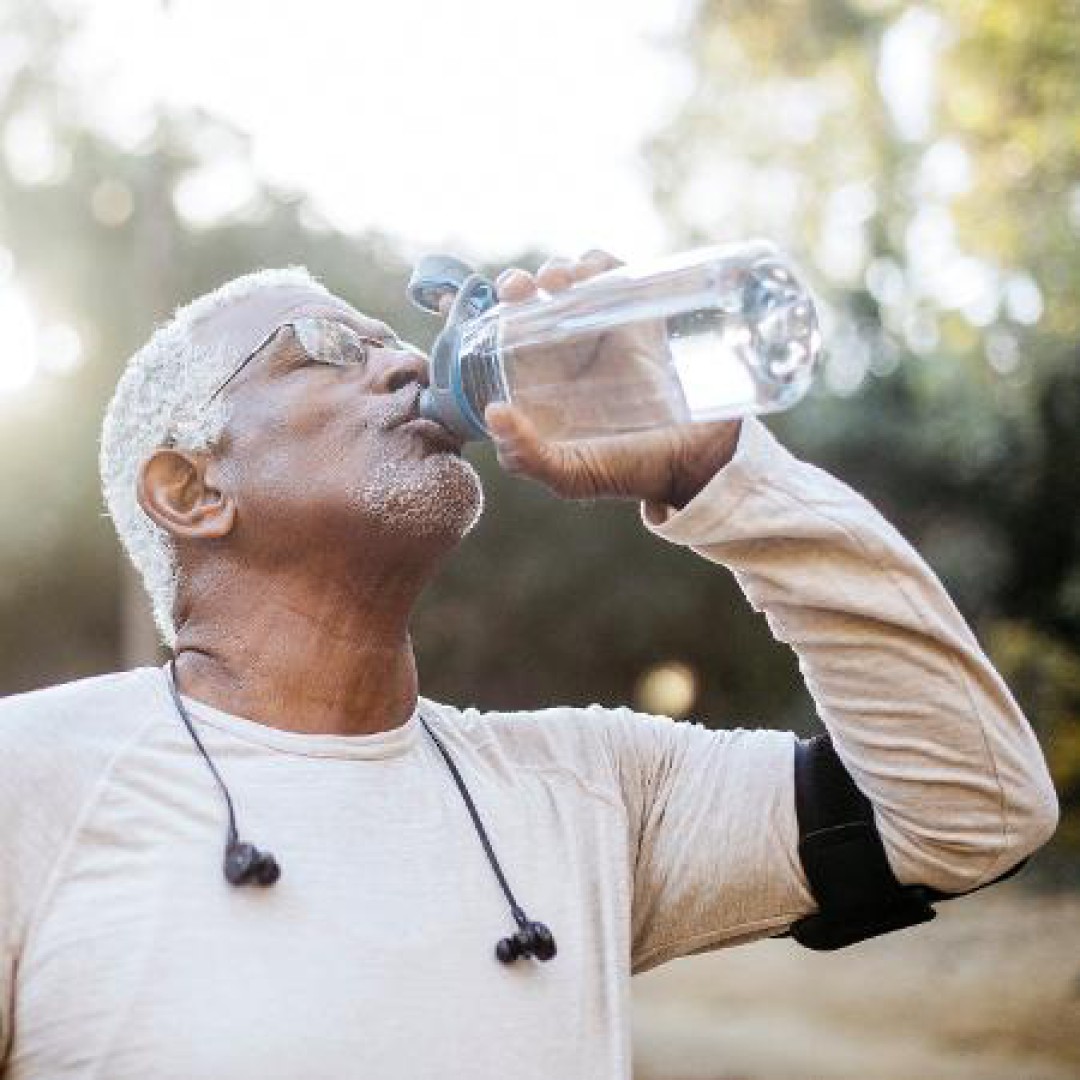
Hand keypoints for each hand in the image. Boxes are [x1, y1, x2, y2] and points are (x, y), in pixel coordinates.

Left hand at [484, 250, 741, 507]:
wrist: (695, 459)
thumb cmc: (629, 470)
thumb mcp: (570, 475)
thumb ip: (527, 456)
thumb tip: (494, 411)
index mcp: (541, 384)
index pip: (504, 337)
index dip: (488, 313)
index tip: (481, 303)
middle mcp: (568, 354)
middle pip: (532, 301)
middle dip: (520, 283)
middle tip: (524, 289)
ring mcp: (604, 333)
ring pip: (570, 282)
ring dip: (558, 269)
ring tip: (560, 282)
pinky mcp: (639, 318)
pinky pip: (615, 276)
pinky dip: (599, 262)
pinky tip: (591, 272)